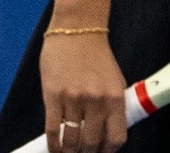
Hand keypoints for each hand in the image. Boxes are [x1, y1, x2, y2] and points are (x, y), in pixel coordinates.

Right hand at [41, 33, 129, 152]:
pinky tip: (55, 149)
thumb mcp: (114, 80)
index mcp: (115, 97)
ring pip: (72, 140)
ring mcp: (73, 99)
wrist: (77, 30)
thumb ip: (113, 106)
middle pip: (92, 143)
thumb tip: (107, 132)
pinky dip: (54, 144)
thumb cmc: (96, 55)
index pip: (116, 137)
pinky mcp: (53, 96)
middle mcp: (96, 100)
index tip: (103, 152)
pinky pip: (53, 130)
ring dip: (70, 152)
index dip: (109, 151)